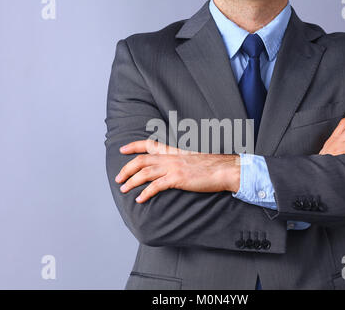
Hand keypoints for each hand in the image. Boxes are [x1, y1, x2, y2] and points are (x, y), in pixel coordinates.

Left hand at [115, 140, 239, 202]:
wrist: (226, 169)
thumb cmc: (213, 167)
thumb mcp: (193, 159)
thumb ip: (181, 161)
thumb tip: (175, 168)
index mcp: (174, 151)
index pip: (149, 144)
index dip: (133, 146)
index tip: (122, 149)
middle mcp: (171, 157)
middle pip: (142, 160)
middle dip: (127, 168)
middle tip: (118, 177)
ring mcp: (174, 167)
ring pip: (145, 172)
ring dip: (131, 181)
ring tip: (123, 189)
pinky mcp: (178, 179)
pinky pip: (156, 186)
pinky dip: (145, 193)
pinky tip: (139, 199)